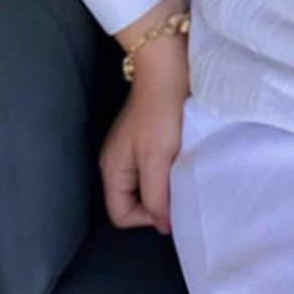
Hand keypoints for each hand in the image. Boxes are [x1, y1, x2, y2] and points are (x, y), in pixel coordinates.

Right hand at [98, 33, 188, 233]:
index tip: (170, 203)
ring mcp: (130, 149)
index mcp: (111, 170)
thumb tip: (162, 226)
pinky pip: (153, 167)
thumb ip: (156, 196)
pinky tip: (182, 160)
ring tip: (182, 174)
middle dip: (156, 202)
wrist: (167, 68)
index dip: (145, 218)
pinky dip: (168, 169)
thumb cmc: (161, 113)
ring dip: (165, 185)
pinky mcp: (145, 137)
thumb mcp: (157, 159)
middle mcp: (116, 162)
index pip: (120, 215)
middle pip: (132, 202)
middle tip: (180, 190)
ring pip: (146, 184)